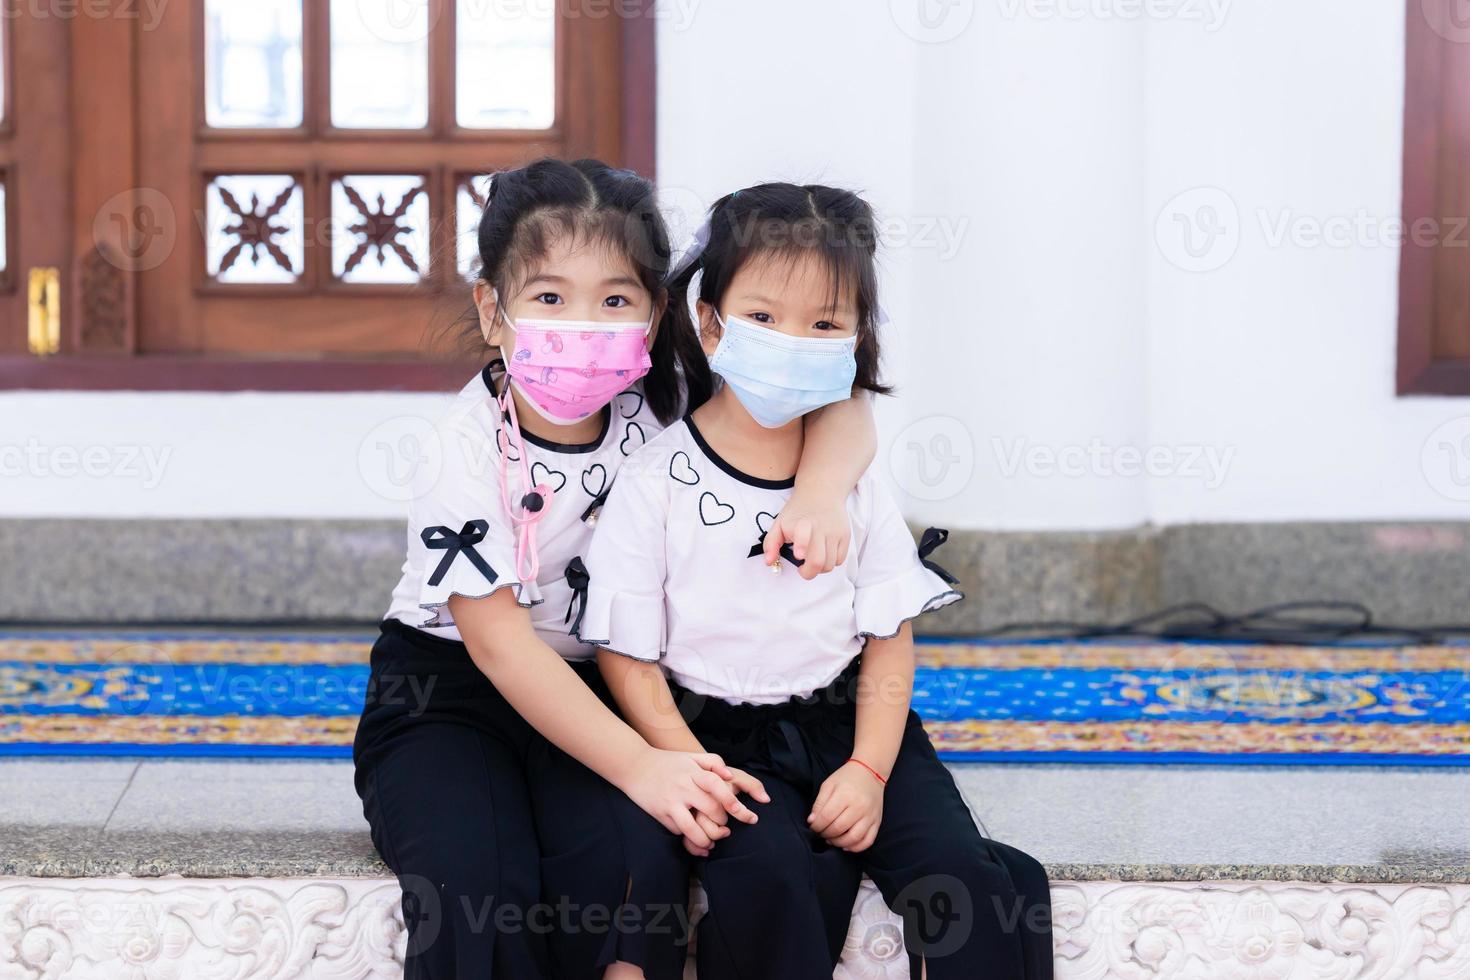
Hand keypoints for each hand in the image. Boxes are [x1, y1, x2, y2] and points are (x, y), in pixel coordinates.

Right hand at [621, 749, 760, 848]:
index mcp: (692, 772)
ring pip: (692, 829)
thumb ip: (713, 762)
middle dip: (722, 822)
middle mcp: (682, 787)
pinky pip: (678, 831)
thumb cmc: (668, 762)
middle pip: (710, 809)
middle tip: (724, 826)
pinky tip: (693, 836)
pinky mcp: (660, 814)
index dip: (730, 800)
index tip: (740, 812)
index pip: (715, 785)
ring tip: (711, 842)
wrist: (635, 766)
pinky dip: (687, 836)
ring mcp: (670, 802)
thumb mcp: (690, 756)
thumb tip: (730, 777)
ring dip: (706, 840)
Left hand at [763, 494, 850, 580]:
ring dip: (819, 568)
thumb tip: (769, 563)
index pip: (804, 534)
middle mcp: (821, 528)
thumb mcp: (779, 523)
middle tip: (802, 568)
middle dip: (808, 572)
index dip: (802, 545)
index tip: (798, 554)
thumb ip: (771, 544)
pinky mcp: (845, 536)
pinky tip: (823, 552)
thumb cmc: (798, 511)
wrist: (822, 492)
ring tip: (812, 558)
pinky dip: (831, 562)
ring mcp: (835, 533)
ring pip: (830, 565)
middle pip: (818, 561)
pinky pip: (840, 560)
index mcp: (802, 523)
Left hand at [808, 761, 883, 851]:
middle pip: (838, 828)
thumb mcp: (828, 785)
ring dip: (839, 843)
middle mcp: (859, 806)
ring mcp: (870, 815)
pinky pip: (868, 841)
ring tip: (831, 839)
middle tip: (821, 833)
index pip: (826, 817)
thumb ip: (819, 803)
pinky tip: (846, 845)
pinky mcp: (877, 822)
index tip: (813, 826)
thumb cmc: (846, 778)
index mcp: (845, 795)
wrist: (870, 772)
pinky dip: (856, 847)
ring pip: (853, 838)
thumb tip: (812, 821)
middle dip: (825, 834)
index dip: (816, 826)